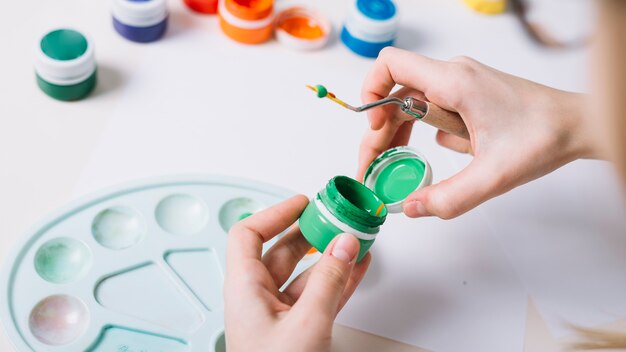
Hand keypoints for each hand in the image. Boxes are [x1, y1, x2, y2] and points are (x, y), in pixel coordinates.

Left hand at [225, 195, 370, 351]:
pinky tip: (356, 268)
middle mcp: (257, 299)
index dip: (275, 214)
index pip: (248, 235)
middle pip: (282, 252)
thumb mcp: (306, 324)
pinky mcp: (296, 330)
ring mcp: (277, 315)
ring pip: (304, 274)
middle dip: (310, 233)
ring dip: (330, 257)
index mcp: (244, 289)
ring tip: (354, 241)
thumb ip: (328, 282)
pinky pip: (317, 296)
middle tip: (334, 220)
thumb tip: (343, 245)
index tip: (303, 204)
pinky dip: (338, 281)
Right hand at [358, 47, 595, 218]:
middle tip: (375, 167)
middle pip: (395, 94)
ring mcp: (462, 83)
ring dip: (403, 134)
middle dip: (381, 131)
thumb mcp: (493, 176)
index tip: (373, 127)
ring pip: (413, 103)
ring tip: (398, 165)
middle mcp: (454, 75)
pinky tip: (440, 155)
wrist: (578, 125)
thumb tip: (410, 207)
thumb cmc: (544, 136)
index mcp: (454, 81)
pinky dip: (428, 132)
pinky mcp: (469, 95)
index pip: (390, 65)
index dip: (370, 92)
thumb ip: (449, 197)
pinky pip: (434, 109)